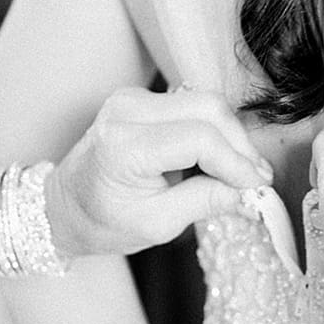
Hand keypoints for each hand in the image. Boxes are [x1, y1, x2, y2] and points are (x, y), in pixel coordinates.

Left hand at [46, 86, 271, 258]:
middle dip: (240, 146)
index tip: (258, 188)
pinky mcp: (140, 98)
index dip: (237, 163)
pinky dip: (213, 131)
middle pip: (209, 109)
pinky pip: (192, 105)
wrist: (64, 206)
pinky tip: (217, 161)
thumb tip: (251, 193)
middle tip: (256, 182)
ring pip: (205, 102)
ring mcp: (132, 99)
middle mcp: (126, 111)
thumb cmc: (102, 221)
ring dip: (230, 137)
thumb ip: (205, 202)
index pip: (200, 139)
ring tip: (239, 174)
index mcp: (124, 146)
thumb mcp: (156, 224)